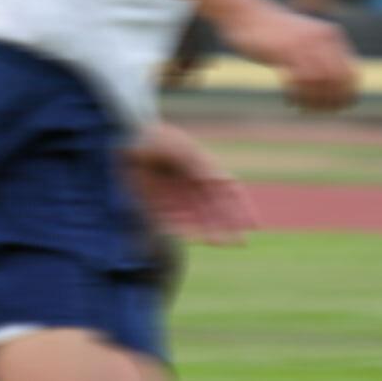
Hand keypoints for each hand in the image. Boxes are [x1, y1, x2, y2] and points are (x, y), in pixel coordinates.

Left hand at [125, 123, 257, 246]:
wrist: (126, 137)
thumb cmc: (160, 140)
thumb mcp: (188, 152)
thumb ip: (206, 171)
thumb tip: (228, 187)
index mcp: (203, 169)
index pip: (229, 193)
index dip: (243, 209)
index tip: (254, 225)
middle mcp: (190, 185)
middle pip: (213, 210)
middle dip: (226, 226)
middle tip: (236, 243)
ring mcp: (172, 195)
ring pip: (195, 219)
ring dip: (207, 231)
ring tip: (216, 242)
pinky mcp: (153, 203)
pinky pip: (170, 221)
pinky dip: (180, 229)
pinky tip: (190, 236)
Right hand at [220, 3, 358, 112]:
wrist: (248, 14)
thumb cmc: (278, 32)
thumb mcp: (307, 38)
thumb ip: (325, 55)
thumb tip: (344, 86)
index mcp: (330, 35)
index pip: (349, 72)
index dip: (347, 93)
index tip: (341, 107)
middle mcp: (319, 38)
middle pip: (334, 80)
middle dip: (330, 100)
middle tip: (321, 111)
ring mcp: (299, 43)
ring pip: (316, 81)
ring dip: (312, 100)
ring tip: (303, 108)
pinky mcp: (280, 51)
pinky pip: (295, 80)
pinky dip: (295, 96)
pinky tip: (289, 101)